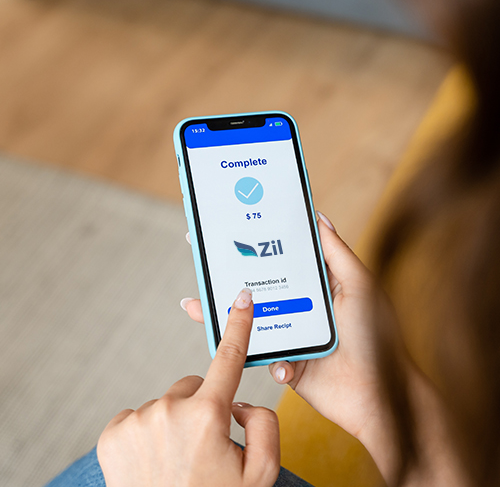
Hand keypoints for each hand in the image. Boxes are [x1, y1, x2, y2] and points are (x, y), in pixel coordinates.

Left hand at [98, 288, 279, 486]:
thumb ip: (265, 424)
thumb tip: (239, 403)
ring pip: (168, 403)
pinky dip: (149, 431)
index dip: (239, 326)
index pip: (229, 359)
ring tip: (177, 460)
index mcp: (208, 417)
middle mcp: (168, 411)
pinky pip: (140, 415)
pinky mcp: (113, 433)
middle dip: (204, 407)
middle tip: (204, 447)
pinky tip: (153, 460)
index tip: (241, 300)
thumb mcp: (261, 474)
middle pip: (196, 387)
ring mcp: (137, 421)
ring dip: (175, 422)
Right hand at [182, 213, 400, 460]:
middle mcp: (299, 307)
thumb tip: (319, 218)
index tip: (228, 231)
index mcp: (314, 286)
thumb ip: (337, 253)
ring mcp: (290, 336)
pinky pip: (263, 357)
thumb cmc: (376, 336)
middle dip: (228, 279)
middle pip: (258, 289)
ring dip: (225, 317)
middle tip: (202, 264)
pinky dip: (263, 358)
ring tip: (197, 306)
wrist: (380, 396)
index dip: (255, 246)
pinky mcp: (286, 363)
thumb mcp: (359, 285)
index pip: (279, 260)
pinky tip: (278, 363)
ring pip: (251, 322)